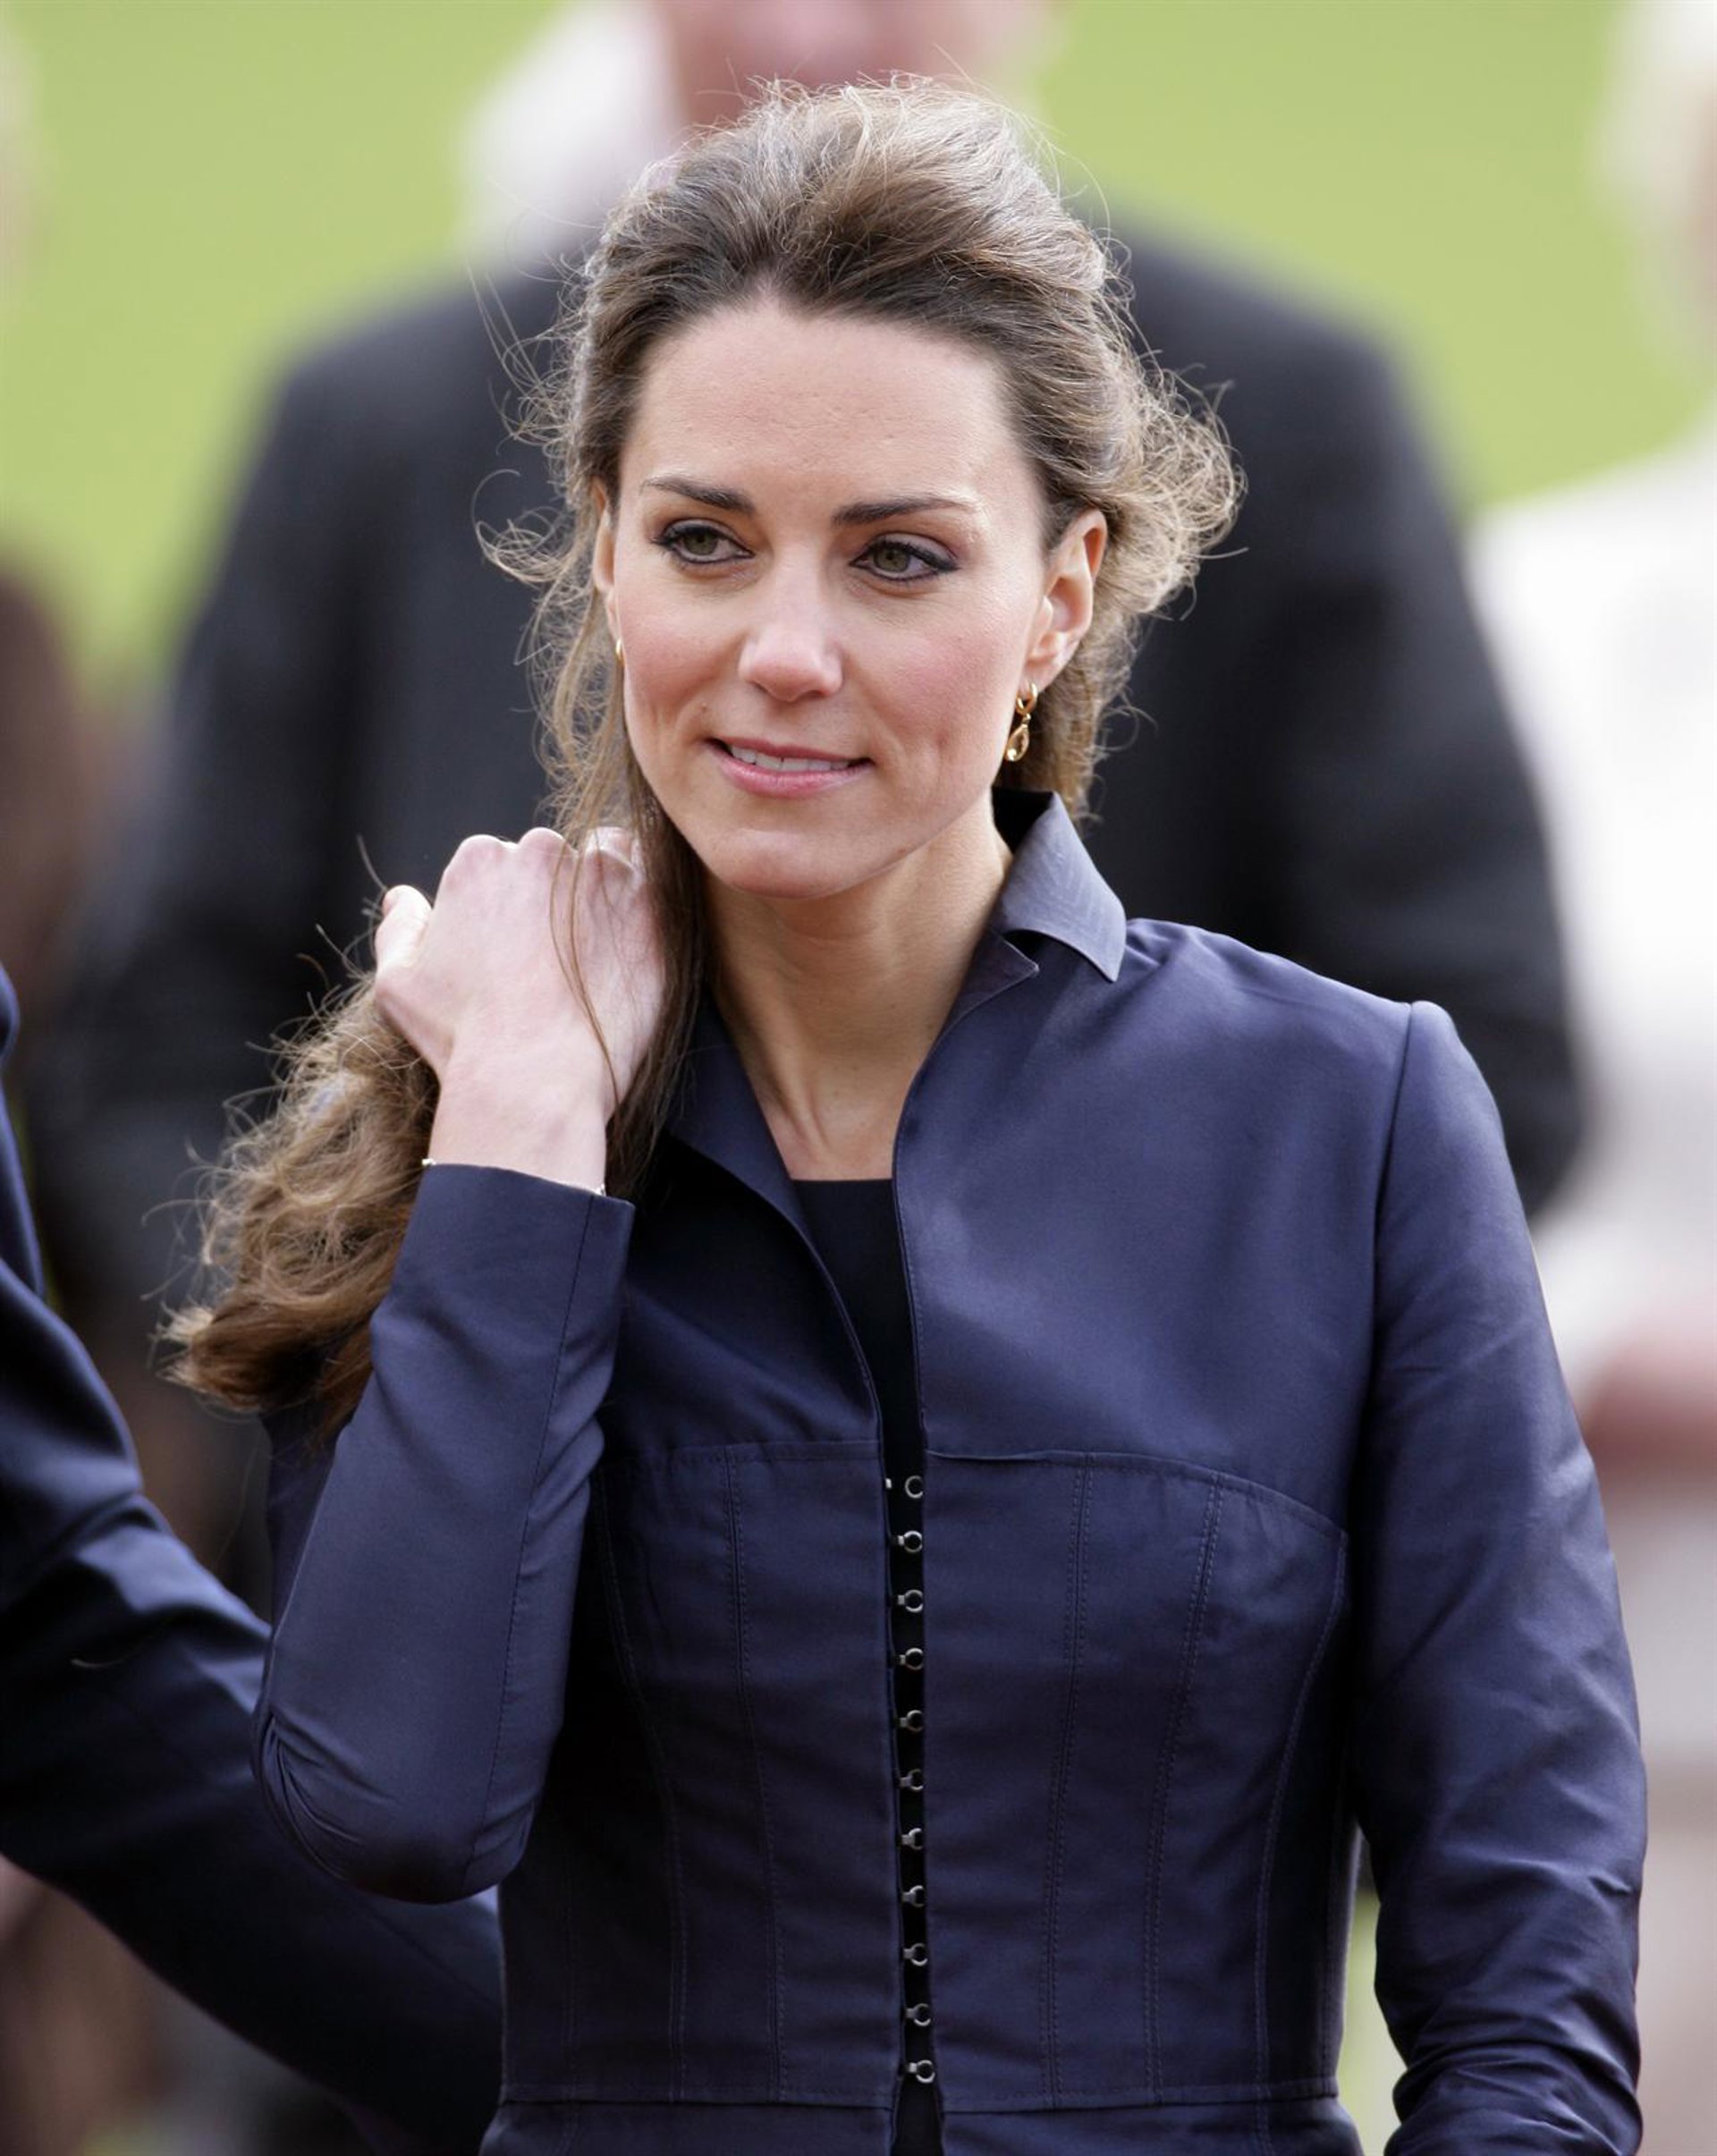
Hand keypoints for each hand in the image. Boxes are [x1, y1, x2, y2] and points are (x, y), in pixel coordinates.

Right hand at [373, 827, 665, 1184]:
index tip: (522, 948)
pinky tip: (634, 946)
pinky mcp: (651, 906)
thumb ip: (400, 929)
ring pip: (610, 863)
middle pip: (556, 860)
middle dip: (559, 896)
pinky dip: (649, 906)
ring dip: (606, 892)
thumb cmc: (462, 1038)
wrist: (532, 1078)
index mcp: (480, 861)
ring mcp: (602, 874)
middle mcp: (541, 852)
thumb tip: (403, 899)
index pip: (505, 862)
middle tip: (563, 956)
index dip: (514, 907)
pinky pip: (659, 885)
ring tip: (602, 948)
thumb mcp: (400, 984)